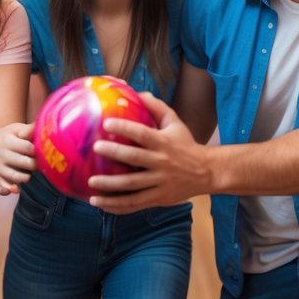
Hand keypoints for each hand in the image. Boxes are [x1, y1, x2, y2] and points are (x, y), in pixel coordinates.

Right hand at [0, 122, 35, 193]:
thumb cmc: (3, 138)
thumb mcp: (12, 129)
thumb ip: (27, 129)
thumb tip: (44, 126)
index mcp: (8, 141)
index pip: (28, 147)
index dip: (37, 150)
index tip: (41, 150)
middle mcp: (3, 155)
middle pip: (25, 163)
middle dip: (35, 164)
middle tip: (38, 163)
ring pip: (16, 177)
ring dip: (26, 177)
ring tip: (28, 173)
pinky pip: (4, 187)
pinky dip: (11, 190)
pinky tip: (16, 189)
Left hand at [87, 92, 210, 212]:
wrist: (207, 172)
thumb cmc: (186, 145)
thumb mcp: (175, 123)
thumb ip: (157, 107)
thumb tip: (138, 92)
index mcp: (163, 143)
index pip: (142, 134)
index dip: (124, 128)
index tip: (106, 123)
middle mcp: (161, 163)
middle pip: (134, 159)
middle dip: (114, 153)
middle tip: (95, 148)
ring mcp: (160, 183)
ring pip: (132, 186)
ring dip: (110, 186)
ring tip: (91, 183)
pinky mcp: (158, 199)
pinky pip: (134, 204)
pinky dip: (116, 206)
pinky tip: (99, 203)